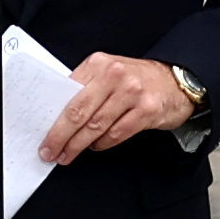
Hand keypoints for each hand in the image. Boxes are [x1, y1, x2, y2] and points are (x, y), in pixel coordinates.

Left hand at [39, 48, 198, 165]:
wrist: (175, 81)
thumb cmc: (136, 80)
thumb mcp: (107, 73)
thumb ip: (85, 88)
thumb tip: (56, 116)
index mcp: (98, 64)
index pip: (68, 95)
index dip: (53, 120)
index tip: (43, 137)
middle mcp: (114, 75)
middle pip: (79, 112)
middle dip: (61, 137)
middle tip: (50, 153)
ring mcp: (132, 92)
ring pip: (96, 126)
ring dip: (79, 145)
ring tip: (68, 155)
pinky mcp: (147, 110)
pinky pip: (116, 134)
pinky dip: (102, 144)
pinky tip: (96, 146)